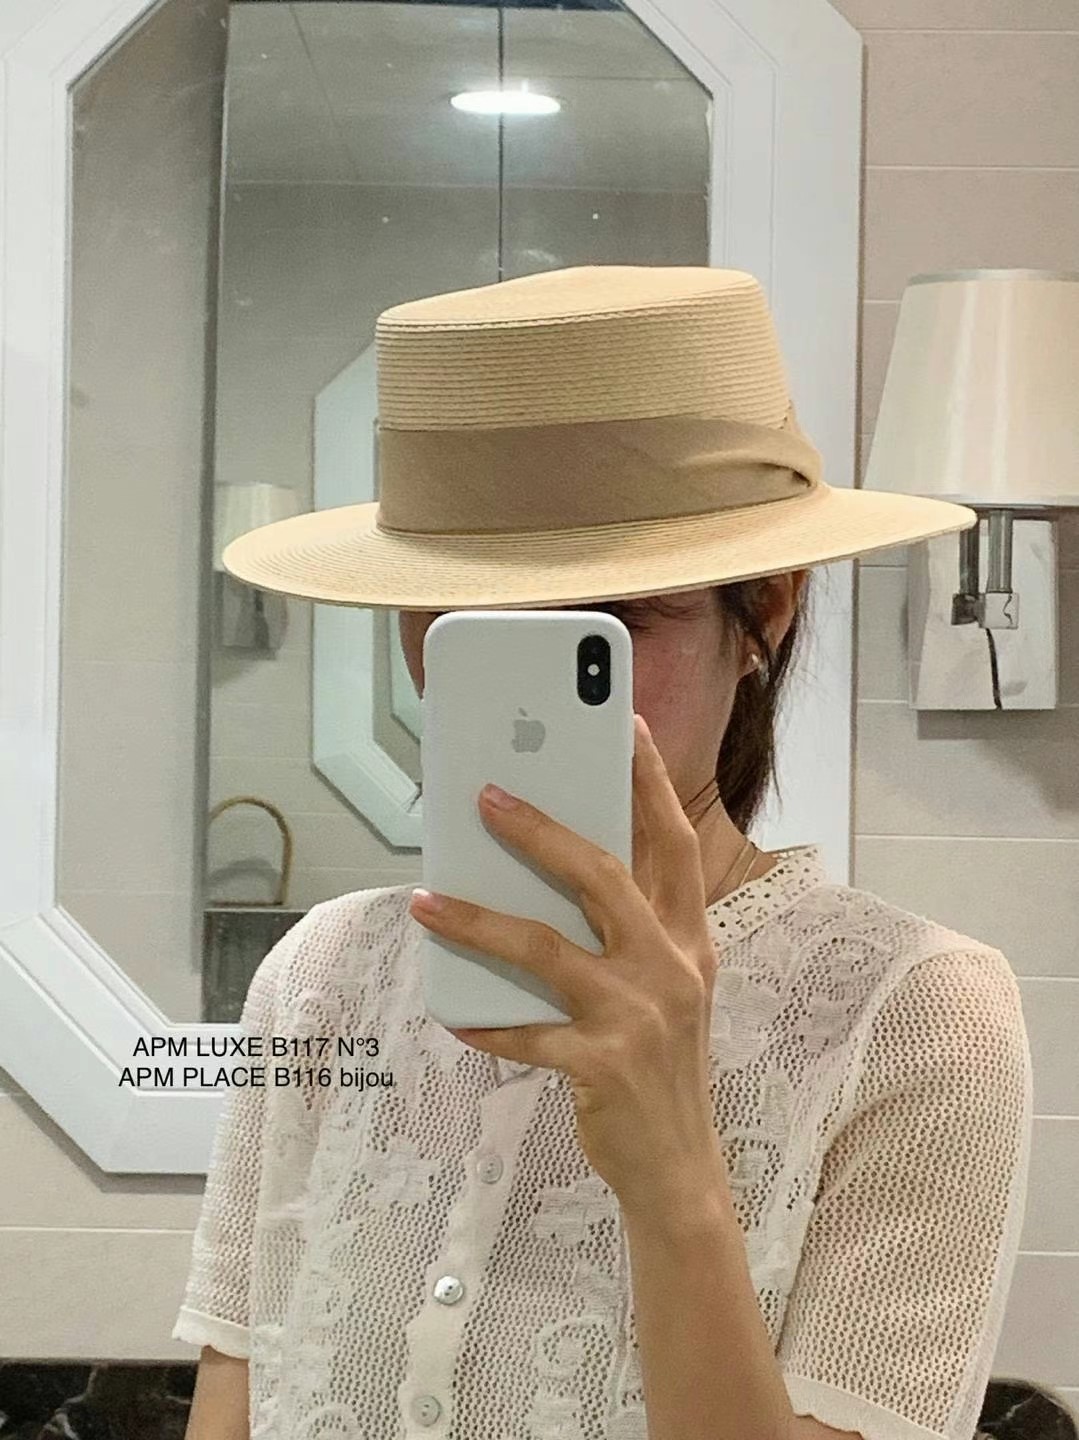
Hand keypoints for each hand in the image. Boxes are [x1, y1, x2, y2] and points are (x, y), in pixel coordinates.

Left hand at [409, 715, 724, 1213]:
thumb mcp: (664, 987)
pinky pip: (526, 1033)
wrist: (678, 1170)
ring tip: (426, 901)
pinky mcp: (603, 1065)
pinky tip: (454, 1014)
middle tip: (486, 795)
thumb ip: (626, 931)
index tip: (627, 726)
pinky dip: (486, 1022)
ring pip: (547, 948)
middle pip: (603, 876)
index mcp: (690, 939)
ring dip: (479, 920)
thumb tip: (543, 872)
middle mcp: (672, 967)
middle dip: (541, 829)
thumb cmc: (660, 1064)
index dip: (649, 783)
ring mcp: (640, 1016)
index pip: (672, 843)